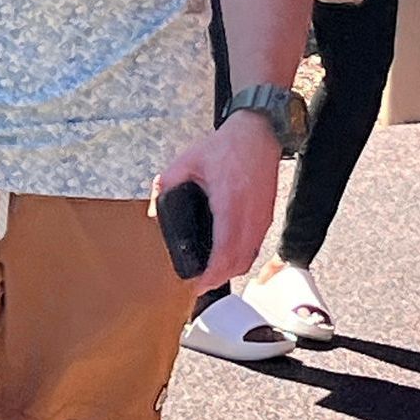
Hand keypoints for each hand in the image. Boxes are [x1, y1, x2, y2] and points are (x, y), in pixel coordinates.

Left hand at [155, 112, 280, 284]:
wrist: (259, 133)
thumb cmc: (225, 147)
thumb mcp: (187, 162)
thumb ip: (166, 186)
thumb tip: (152, 213)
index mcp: (230, 202)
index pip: (225, 250)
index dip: (211, 274)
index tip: (194, 285)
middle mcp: (250, 215)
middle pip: (238, 262)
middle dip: (217, 279)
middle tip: (194, 286)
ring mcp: (262, 218)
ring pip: (248, 258)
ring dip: (229, 271)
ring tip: (206, 276)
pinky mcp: (266, 217)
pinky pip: (254, 247)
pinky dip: (239, 259)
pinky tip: (222, 259)